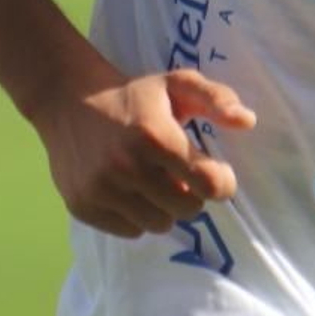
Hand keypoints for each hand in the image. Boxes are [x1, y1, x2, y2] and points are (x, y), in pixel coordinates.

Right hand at [34, 65, 255, 237]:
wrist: (68, 101)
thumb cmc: (133, 96)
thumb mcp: (176, 84)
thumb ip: (216, 97)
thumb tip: (247, 121)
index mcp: (153, 135)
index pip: (209, 184)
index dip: (221, 181)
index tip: (215, 172)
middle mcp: (125, 166)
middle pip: (188, 209)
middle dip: (190, 193)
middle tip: (178, 174)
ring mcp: (101, 189)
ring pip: (160, 224)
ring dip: (163, 207)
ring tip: (151, 182)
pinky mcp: (83, 206)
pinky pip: (131, 231)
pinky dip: (136, 216)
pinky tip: (127, 190)